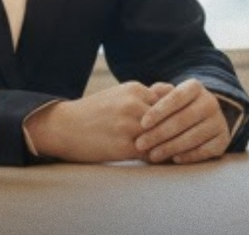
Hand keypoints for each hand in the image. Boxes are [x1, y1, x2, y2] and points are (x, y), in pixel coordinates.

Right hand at [25, 81, 174, 162]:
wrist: (63, 127)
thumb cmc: (95, 112)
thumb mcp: (120, 94)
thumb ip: (145, 95)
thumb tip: (171, 90)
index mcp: (135, 89)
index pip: (170, 101)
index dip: (175, 113)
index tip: (181, 122)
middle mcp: (134, 104)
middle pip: (169, 118)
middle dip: (177, 129)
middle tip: (186, 139)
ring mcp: (128, 125)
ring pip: (162, 136)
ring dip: (168, 144)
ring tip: (174, 151)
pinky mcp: (123, 146)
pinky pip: (149, 153)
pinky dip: (156, 157)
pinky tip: (157, 160)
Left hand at [136, 79, 230, 164]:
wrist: (201, 118)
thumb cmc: (174, 108)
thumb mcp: (165, 96)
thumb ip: (157, 94)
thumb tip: (149, 95)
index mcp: (195, 88)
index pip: (176, 97)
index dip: (159, 111)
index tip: (143, 124)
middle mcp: (210, 102)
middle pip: (183, 119)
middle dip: (159, 133)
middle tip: (140, 144)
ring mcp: (219, 121)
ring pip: (193, 136)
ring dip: (171, 147)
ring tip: (153, 155)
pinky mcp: (223, 139)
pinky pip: (206, 150)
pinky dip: (189, 155)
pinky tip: (174, 159)